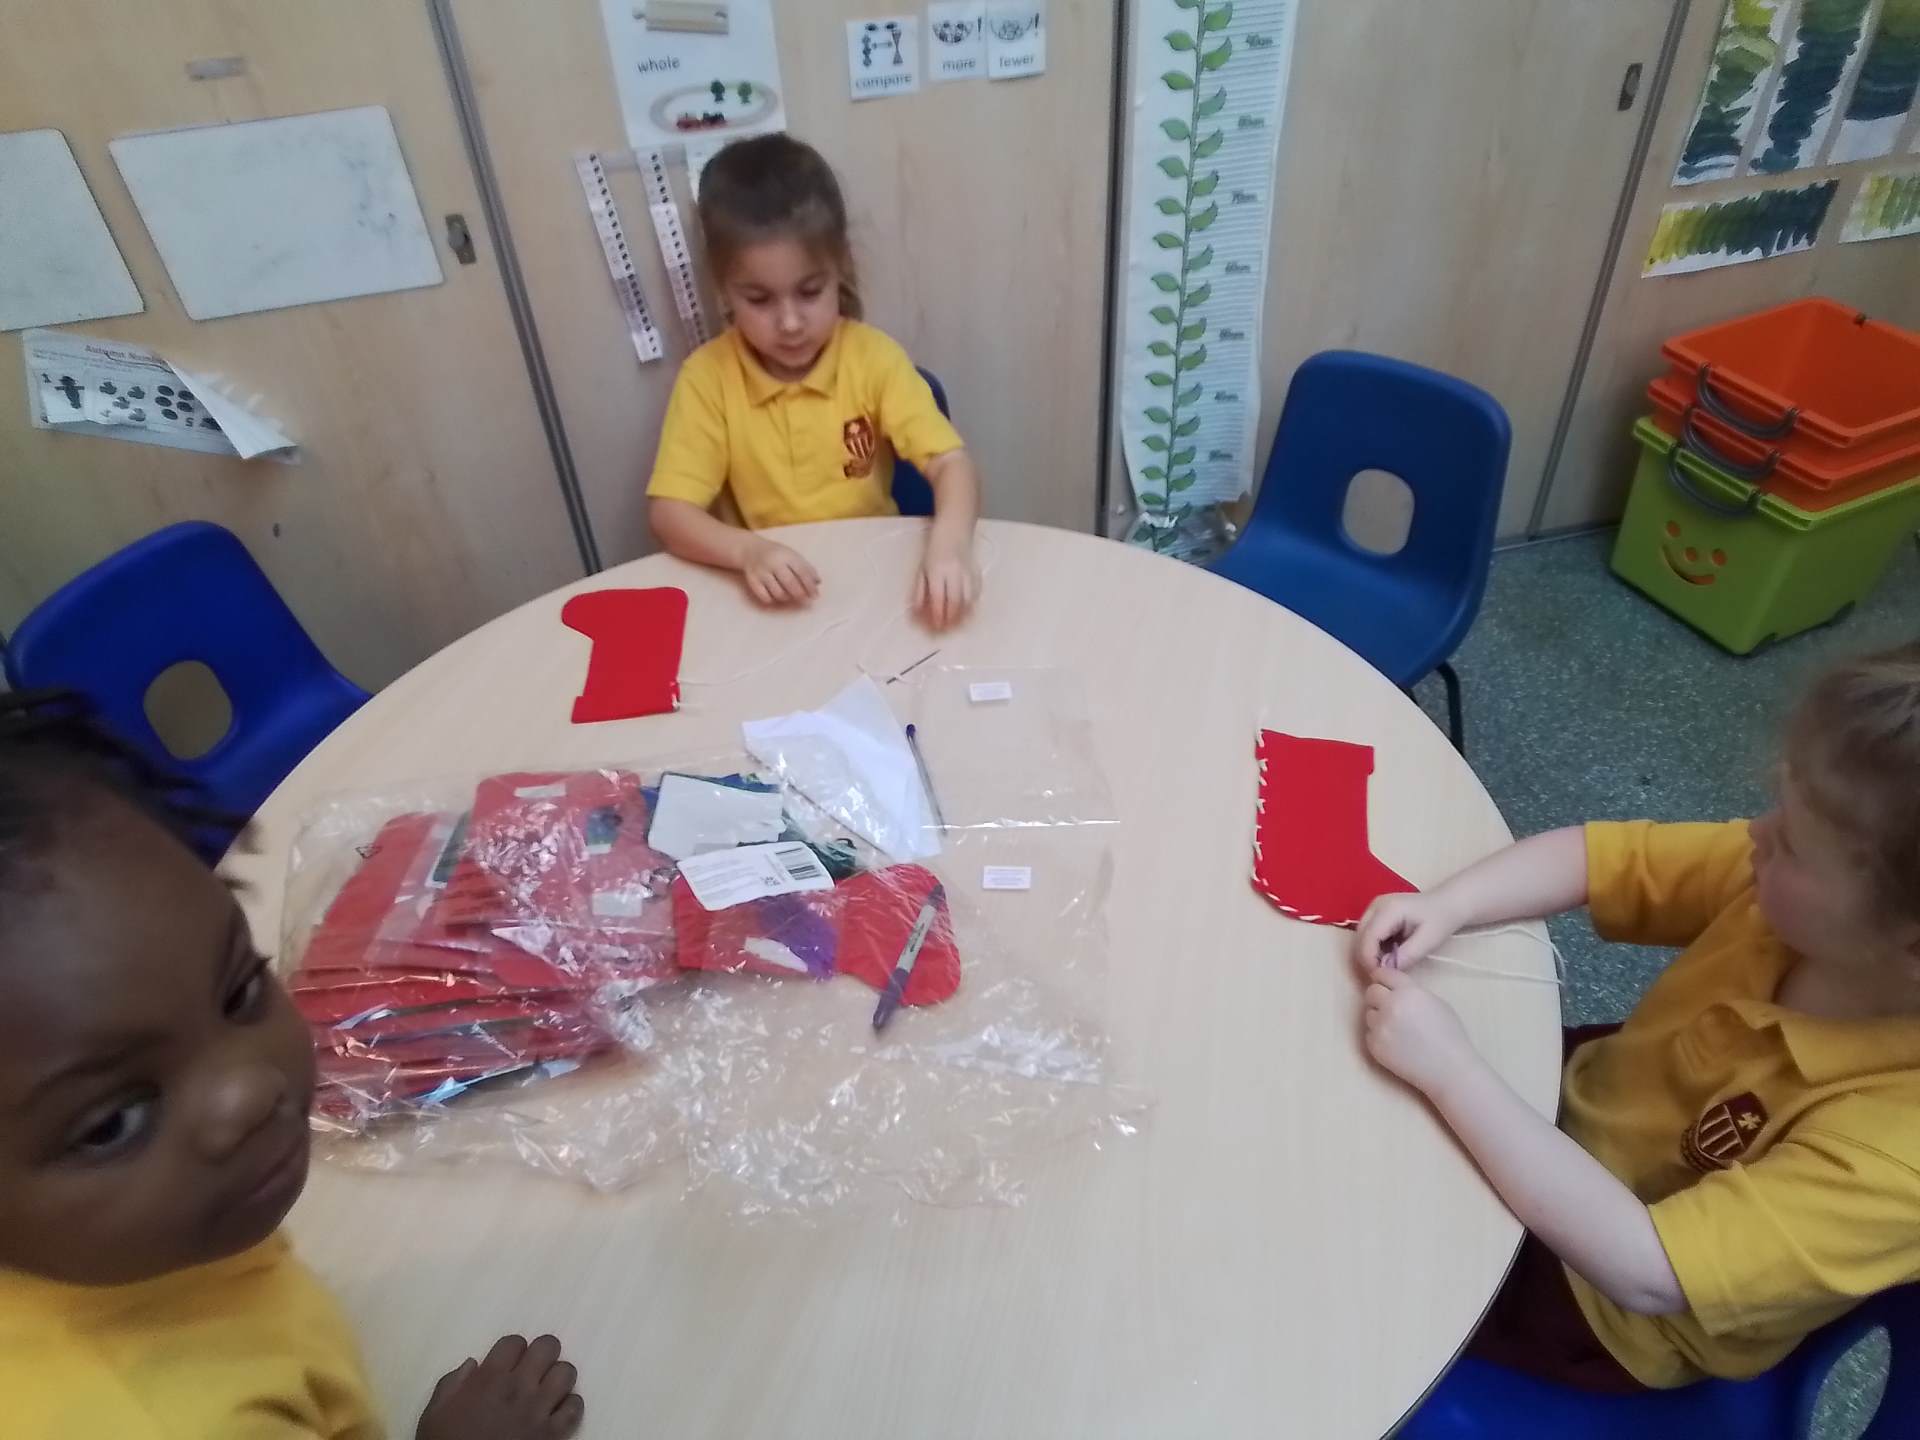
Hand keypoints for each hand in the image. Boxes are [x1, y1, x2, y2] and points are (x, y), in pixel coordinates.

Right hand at [416, 1334, 582, 1439]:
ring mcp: (539, 1410)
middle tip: (534, 1368)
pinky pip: (576, 1407)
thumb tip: (473, 1364)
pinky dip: (570, 1406)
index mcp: (488, 1380)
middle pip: (547, 1347)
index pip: (515, 1342)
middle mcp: (519, 1388)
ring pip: (566, 1372)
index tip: (510, 1362)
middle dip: (542, 1353)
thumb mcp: (434, 1415)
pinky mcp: (554, 1433)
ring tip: (547, 1390)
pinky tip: (556, 1413)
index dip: (513, 1349)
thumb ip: (451, 1384)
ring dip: (558, 1378)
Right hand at [741, 538, 819, 606]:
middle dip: (800, 595)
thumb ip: (806, 568)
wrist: (751, 550)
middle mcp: (774, 563)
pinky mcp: (752, 580)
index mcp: (787, 556)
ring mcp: (762, 572)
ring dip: (787, 598)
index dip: (810, 586)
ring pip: (778, 593)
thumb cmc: (778, 555)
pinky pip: (765, 597)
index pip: (802, 572)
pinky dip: (772, 600)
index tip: (815, 596)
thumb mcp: (793, 556)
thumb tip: (818, 583)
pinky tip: (775, 596)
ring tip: (789, 595)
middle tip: (805, 600)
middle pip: (790, 584)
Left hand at [914, 542, 979, 629]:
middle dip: (950, 621)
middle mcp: (956, 573)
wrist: (955, 528)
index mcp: (938, 570)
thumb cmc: (935, 548)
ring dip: (961, 618)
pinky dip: (970, 609)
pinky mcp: (978, 576)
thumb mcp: (922, 568)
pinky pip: (976, 597)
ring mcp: (969, 574)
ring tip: (954, 628)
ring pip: (968, 603)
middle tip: (943, 632)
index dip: (937, 616)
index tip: (934, 629)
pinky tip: (964, 617)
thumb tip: (916, 613)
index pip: (938, 598)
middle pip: (955, 603)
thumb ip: (919, 591)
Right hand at [1353, 888, 1466, 971]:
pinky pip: (1368, 934)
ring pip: (1361, 936)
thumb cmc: (1441, 920)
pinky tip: (1388, 954)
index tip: (1380, 976)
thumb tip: (1385, 969)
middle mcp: (1376, 906)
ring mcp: (1374, 908)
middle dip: (1368, 958)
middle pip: (1360, 936)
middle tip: (1383, 974)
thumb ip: (1407, 955)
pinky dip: (1374, 947)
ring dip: (1370, 953)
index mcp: (1388, 909)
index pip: (1368, 937)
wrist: (1448, 903)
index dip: (1369, 959)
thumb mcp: (1428, 941)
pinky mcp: (1376, 913)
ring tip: (1387, 965)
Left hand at [1361, 966, 1478, 1097]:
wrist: (1449, 1068)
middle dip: (1379, 997)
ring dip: (1379, 1017)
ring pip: (1369, 1013)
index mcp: (1407, 992)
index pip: (1383, 974)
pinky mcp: (1374, 1046)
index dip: (1384, 978)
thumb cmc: (1449, 1034)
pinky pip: (1369, 1033)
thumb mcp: (1436, 1002)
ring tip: (1398, 1028)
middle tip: (1391, 1006)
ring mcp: (1379, 1027)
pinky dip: (1379, 1035)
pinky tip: (1396, 1043)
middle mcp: (1390, 1006)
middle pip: (1371, 992)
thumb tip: (1394, 988)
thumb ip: (1412, 991)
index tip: (1385, 983)